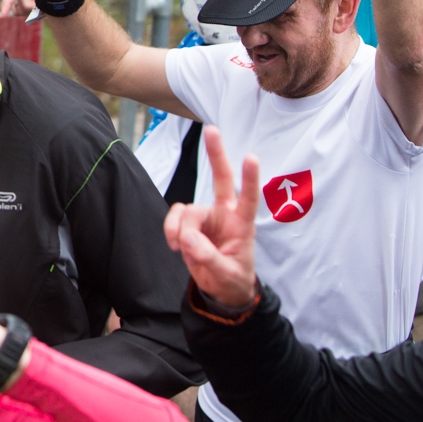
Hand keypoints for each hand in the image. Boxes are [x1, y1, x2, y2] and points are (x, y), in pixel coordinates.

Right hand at [163, 125, 259, 309]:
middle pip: (220, 179)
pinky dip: (171, 229)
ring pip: (187, 209)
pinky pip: (174, 217)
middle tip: (211, 130)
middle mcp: (224, 215)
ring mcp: (206, 217)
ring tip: (180, 248)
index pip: (248, 198)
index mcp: (242, 225)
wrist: (219, 291)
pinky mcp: (189, 224)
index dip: (249, 179)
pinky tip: (175, 246)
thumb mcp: (226, 274)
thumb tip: (188, 239)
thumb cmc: (232, 280)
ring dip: (180, 228)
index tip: (252, 158)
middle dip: (215, 155)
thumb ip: (208, 257)